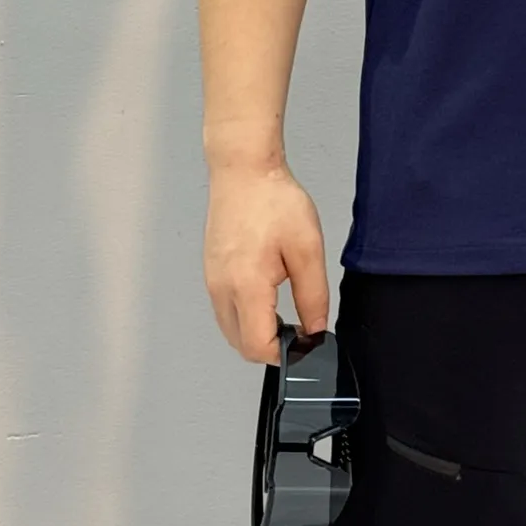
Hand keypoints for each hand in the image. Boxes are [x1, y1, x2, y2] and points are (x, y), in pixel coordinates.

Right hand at [203, 161, 329, 363]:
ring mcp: (212, 282)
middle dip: (270, 346)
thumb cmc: (274, 201)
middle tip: (298, 328)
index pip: (258, 347)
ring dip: (256, 331)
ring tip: (285, 310)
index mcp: (246, 286)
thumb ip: (313, 295)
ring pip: (231, 329)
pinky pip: (225, 310)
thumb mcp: (307, 249)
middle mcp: (222, 289)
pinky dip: (245, 315)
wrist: (243, 171)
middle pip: (241, 344)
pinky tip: (266, 296)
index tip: (305, 342)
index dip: (285, 354)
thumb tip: (315, 328)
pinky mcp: (211, 273)